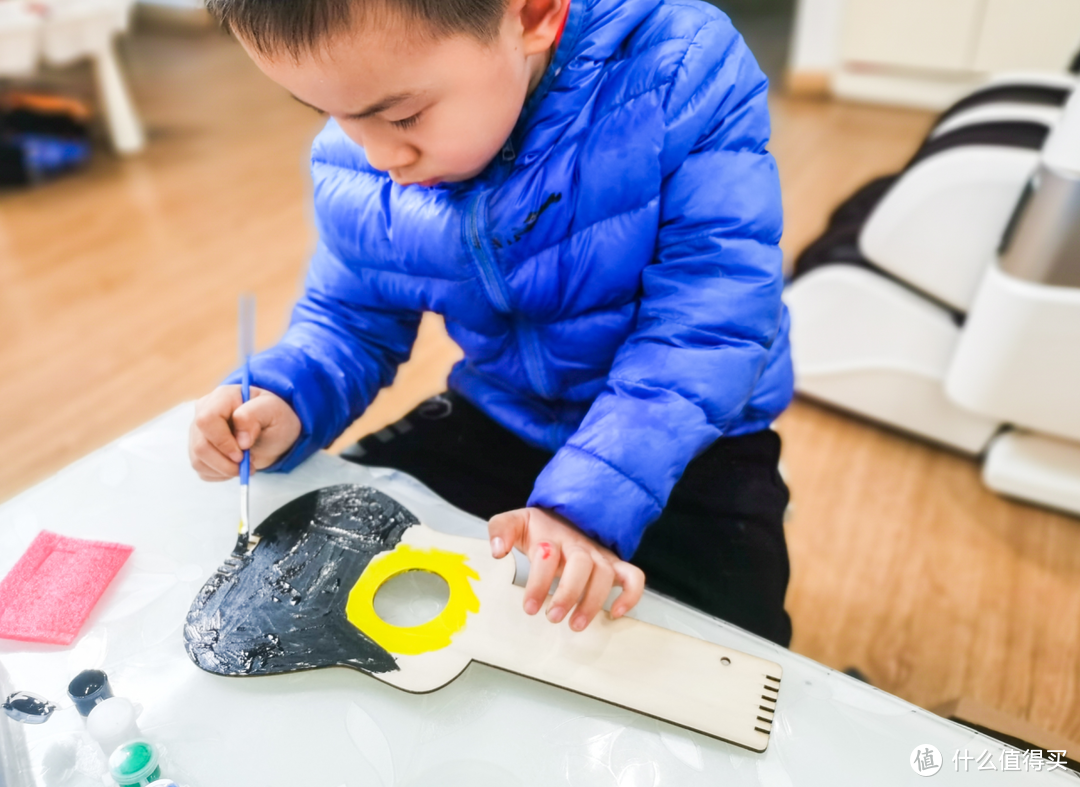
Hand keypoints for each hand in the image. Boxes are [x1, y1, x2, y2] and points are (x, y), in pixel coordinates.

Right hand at [188, 385, 300, 480]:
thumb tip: (241, 440)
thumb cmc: (272, 416)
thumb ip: (255, 416)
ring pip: (199, 460)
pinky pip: (202, 469)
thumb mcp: (273, 411)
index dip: (222, 441)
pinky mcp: (198, 450)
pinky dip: (221, 474)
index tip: (243, 453)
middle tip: (249, 464)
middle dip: (226, 462)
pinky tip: (235, 465)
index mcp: (222, 397)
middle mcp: (203, 412)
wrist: (272, 431)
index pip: (207, 420)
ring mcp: (198, 432)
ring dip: (225, 470)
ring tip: (247, 465)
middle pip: (200, 445)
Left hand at [488, 507, 644, 630]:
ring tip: (576, 624)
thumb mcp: (516, 522)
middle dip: (568, 594)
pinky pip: (633, 577)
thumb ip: (501, 530)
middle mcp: (579, 546)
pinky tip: (615, 613)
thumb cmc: (540, 528)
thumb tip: (497, 551)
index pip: (548, 556)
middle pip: (582, 564)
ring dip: (593, 601)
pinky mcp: (614, 565)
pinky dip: (630, 595)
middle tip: (553, 617)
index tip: (530, 607)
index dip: (538, 583)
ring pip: (606, 574)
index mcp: (552, 536)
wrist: (564, 516)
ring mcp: (599, 555)